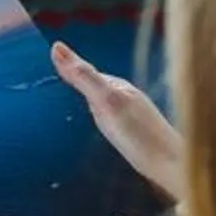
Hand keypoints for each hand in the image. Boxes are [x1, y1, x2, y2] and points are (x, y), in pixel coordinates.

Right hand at [52, 43, 187, 207]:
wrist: (171, 167)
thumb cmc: (140, 135)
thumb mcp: (106, 101)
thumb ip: (83, 77)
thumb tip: (57, 48)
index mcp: (117, 86)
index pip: (86, 71)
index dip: (67, 68)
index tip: (44, 63)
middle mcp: (125, 98)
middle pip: (93, 87)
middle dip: (75, 86)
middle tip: (49, 85)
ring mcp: (131, 117)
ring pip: (101, 104)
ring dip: (85, 104)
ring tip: (64, 108)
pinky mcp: (134, 136)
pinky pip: (109, 121)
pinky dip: (96, 121)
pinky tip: (94, 132)